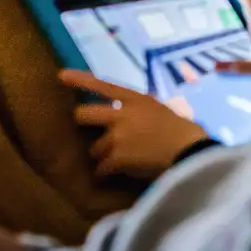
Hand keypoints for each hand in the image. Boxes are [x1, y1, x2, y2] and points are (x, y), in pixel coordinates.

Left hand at [59, 70, 209, 179]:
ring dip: (103, 155)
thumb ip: (140, 110)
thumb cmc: (182, 131)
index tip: (61, 76)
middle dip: (82, 124)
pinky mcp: (117, 158)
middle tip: (88, 131)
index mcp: (135, 99)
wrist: (190, 152)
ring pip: (94, 148)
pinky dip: (106, 173)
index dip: (80, 80)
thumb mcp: (160, 109)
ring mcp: (117, 136)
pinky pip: (101, 168)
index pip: (102, 85)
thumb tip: (126, 116)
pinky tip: (114, 175)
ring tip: (118, 160)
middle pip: (83, 115)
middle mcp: (121, 114)